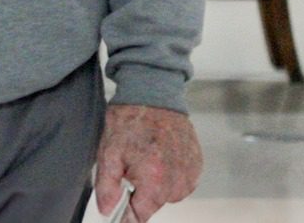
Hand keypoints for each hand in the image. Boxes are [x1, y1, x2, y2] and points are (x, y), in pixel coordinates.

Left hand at [93, 104, 201, 219]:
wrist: (154, 93)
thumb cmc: (131, 119)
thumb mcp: (108, 153)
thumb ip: (107, 187)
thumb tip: (106, 210)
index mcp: (155, 181)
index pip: (140, 216)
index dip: (126, 212)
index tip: (119, 206)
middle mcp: (177, 181)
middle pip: (154, 204)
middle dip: (140, 192)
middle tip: (131, 166)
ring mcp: (190, 173)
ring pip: (168, 194)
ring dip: (156, 183)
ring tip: (146, 156)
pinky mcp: (197, 165)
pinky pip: (181, 182)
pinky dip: (169, 174)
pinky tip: (160, 154)